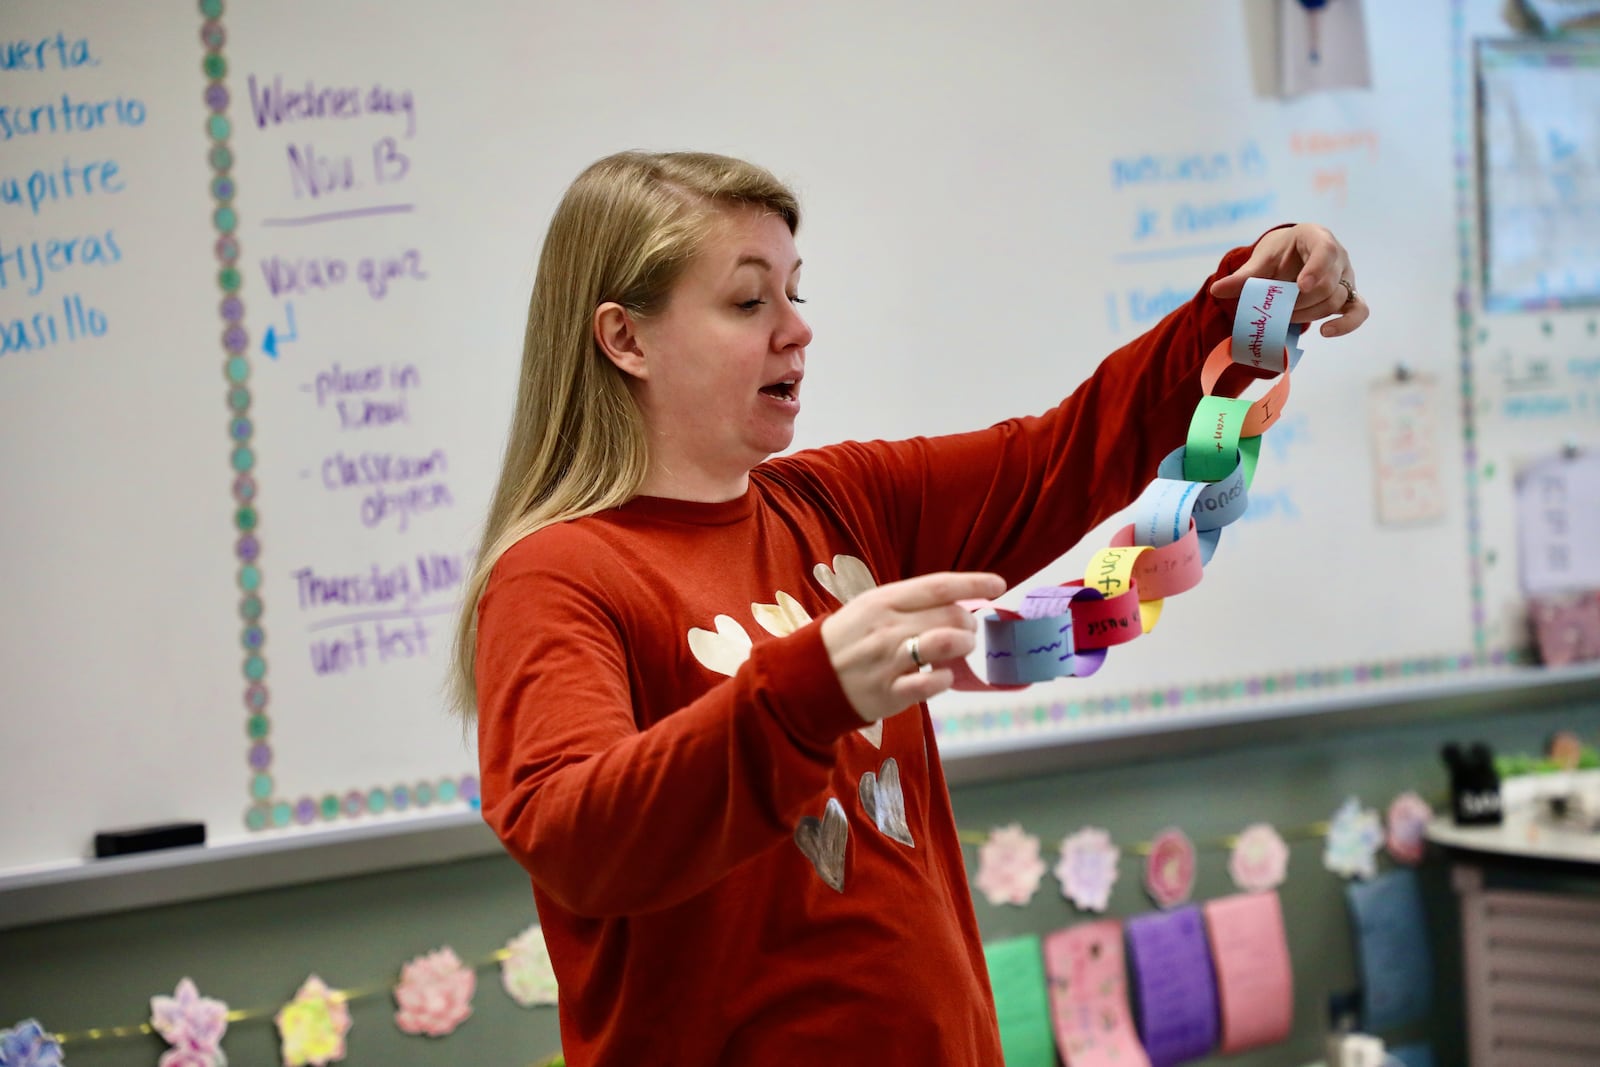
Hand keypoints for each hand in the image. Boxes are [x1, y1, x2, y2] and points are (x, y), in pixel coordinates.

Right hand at [820, 571, 1005, 723]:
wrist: (806, 678)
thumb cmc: (847, 639)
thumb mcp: (870, 608)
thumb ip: (909, 603)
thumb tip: (957, 602)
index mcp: (882, 601)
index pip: (938, 585)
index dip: (974, 583)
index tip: (998, 584)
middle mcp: (887, 627)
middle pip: (949, 615)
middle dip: (969, 622)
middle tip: (967, 630)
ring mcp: (889, 660)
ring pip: (945, 643)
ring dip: (963, 645)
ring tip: (961, 649)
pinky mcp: (890, 692)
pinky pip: (932, 682)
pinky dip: (945, 678)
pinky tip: (942, 676)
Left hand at [1208, 223, 1367, 338]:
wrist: (1291, 256)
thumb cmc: (1278, 254)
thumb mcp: (1260, 261)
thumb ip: (1243, 276)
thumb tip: (1216, 290)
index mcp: (1316, 237)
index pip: (1325, 250)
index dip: (1316, 269)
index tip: (1300, 286)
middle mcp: (1338, 255)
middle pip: (1328, 284)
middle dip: (1300, 302)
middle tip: (1279, 309)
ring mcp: (1347, 276)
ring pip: (1336, 300)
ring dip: (1309, 314)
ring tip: (1286, 316)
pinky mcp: (1350, 295)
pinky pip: (1359, 311)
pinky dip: (1346, 324)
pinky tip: (1324, 332)